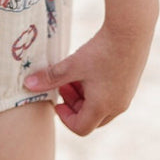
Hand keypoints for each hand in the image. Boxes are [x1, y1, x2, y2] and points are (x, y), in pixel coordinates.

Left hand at [22, 19, 154, 135]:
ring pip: (101, 107)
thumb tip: (27, 85)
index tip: (56, 101)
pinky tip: (89, 68)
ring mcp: (126, 96)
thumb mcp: (72, 65)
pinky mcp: (130, 84)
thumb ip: (50, 77)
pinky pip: (110, 96)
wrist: (131, 31)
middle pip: (91, 120)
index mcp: (102, 107)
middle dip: (74, 106)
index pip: (80, 128)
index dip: (64, 118)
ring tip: (74, 75)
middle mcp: (117, 106)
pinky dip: (97, 89)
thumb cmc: (101, 50)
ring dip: (85, 97)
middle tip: (64, 86)